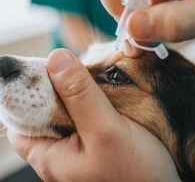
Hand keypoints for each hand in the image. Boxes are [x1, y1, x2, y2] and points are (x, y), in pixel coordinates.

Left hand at [8, 49, 180, 181]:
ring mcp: (77, 152)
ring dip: (79, 96)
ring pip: (68, 114)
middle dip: (60, 90)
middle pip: (46, 112)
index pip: (21, 117)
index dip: (31, 92)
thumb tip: (56, 59)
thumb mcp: (106, 129)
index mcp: (49, 157)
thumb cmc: (137, 173)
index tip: (53, 70)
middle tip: (81, 73)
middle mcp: (59, 156)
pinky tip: (105, 99)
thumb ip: (80, 95)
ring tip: (96, 84)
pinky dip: (91, 105)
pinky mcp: (93, 148)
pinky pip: (84, 120)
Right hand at [100, 0, 194, 55]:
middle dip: (128, 18)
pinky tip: (157, 33)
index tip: (130, 33)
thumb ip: (175, 23)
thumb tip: (133, 29)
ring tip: (152, 42)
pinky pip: (144, 3)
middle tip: (139, 46)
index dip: (117, 4)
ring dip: (136, 23)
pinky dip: (145, 21)